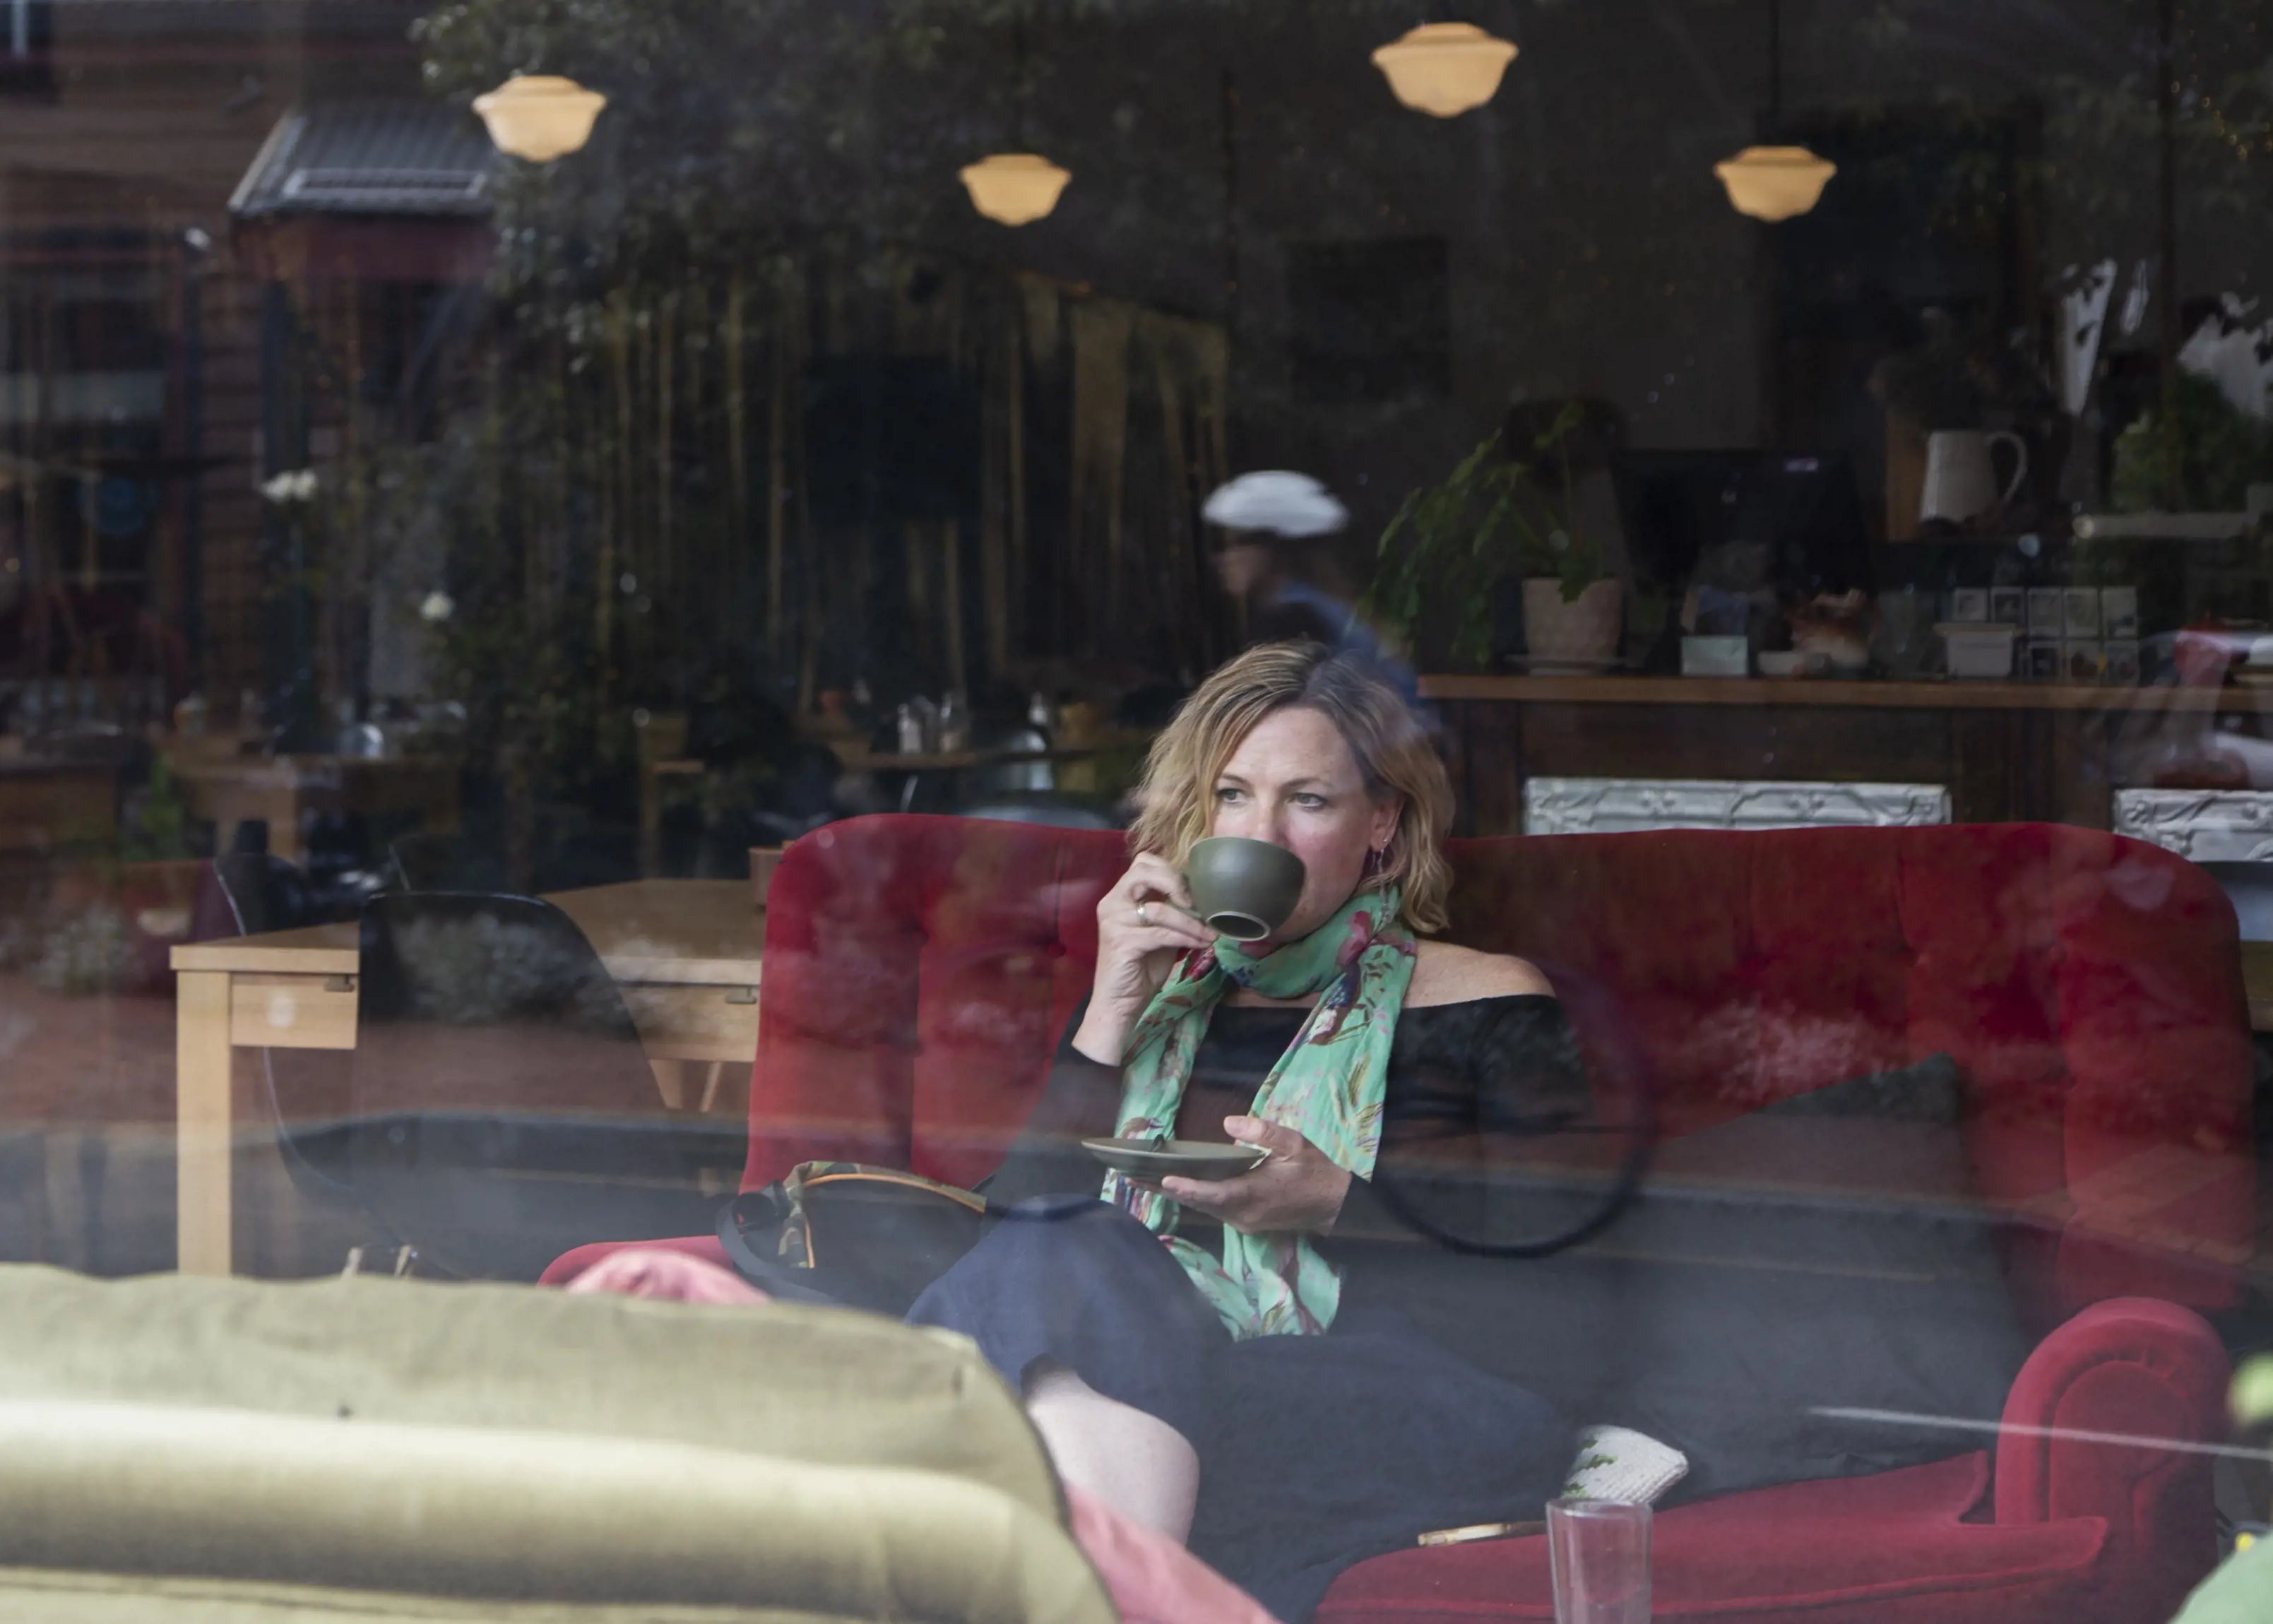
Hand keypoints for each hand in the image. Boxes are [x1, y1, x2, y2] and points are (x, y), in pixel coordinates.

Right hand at [1073, 853, 1217, 1062]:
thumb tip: (1205, 896)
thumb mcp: (1159, 932)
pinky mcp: (1121, 942)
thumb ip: (1171, 911)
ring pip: (1159, 909)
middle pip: (1143, 871)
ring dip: (1191, 922)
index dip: (1170, 869)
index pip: (1143, 862)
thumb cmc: (1140, 968)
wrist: (1119, 1004)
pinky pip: (1162, 934)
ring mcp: (1114, 922)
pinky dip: (1187, 938)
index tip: (1192, 890)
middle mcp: (1112, 903)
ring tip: (1210, 933)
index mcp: (1119, 897)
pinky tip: (1202, 944)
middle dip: (1176, 883)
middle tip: (1197, 904)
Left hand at [1159, 1117, 1352, 1235]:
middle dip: (1165, 1189)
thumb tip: (1230, 1124)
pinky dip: (1191, 1196)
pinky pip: (1211, 1208)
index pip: (1214, 1194)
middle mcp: (1242, 1214)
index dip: (1187, 1188)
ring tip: (1141, 1179)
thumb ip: (1263, 1132)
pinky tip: (1173, 1185)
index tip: (1163, 1180)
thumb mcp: (1295, 1144)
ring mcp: (1242, 1222)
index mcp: (1253, 1195)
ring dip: (1173, 1193)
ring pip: (1202, 1207)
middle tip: (1131, 1176)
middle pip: (1198, 1202)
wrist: (1333, 1205)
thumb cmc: (1313, 1171)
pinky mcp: (1244, 1221)